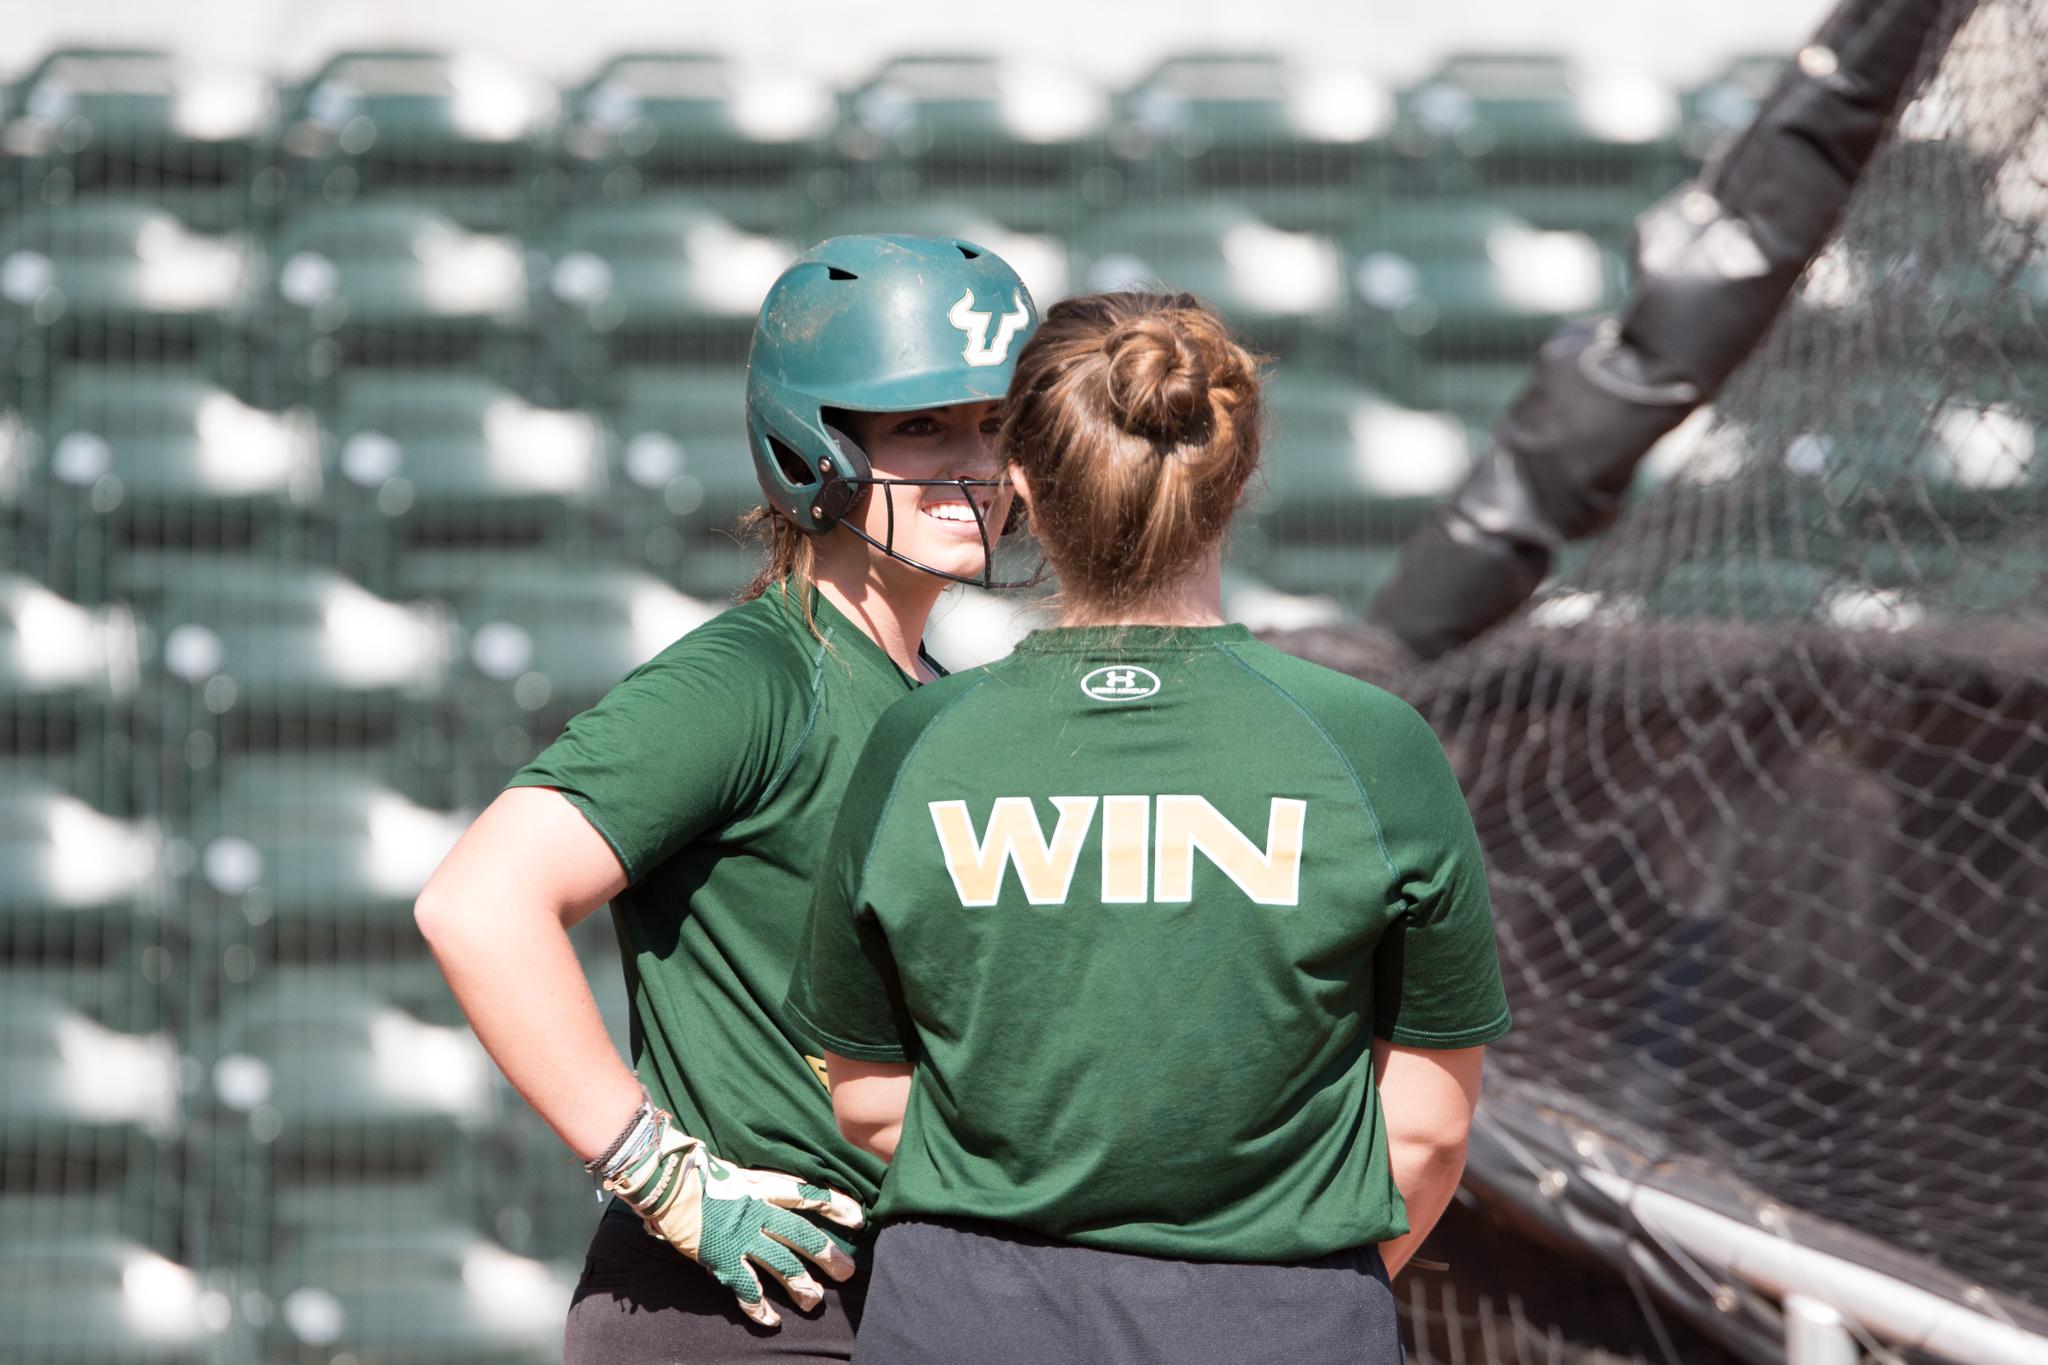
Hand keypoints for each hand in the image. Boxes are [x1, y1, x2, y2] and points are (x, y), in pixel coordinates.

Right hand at [608, 1117, 864, 1325]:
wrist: (665, 1182)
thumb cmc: (696, 1173)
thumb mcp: (735, 1174)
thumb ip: (754, 1188)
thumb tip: (771, 1193)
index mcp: (763, 1187)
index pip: (808, 1195)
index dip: (836, 1206)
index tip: (859, 1218)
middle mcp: (758, 1212)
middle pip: (803, 1236)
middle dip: (828, 1255)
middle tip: (847, 1272)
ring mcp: (742, 1237)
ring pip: (782, 1265)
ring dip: (801, 1285)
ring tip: (815, 1301)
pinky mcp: (724, 1259)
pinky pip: (748, 1290)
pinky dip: (760, 1308)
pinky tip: (771, 1321)